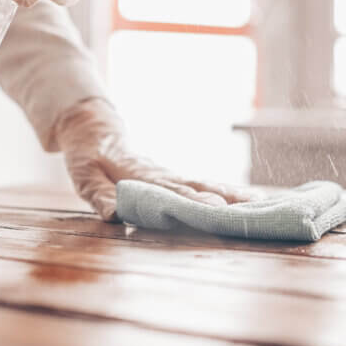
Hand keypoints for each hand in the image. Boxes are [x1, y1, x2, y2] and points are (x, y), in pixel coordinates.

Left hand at [53, 98, 256, 221]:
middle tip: (249, 211)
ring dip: (232, 196)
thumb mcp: (84, 176)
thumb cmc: (88, 157)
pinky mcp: (175, 180)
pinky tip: (249, 200)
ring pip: (206, 184)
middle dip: (223, 201)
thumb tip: (113, 214)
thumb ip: (99, 194)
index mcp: (141, 176)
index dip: (192, 200)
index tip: (214, 208)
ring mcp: (171, 176)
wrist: (94, 131)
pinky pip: (204, 185)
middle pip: (197, 187)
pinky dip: (228, 192)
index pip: (170, 191)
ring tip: (261, 205)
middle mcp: (162, 175)